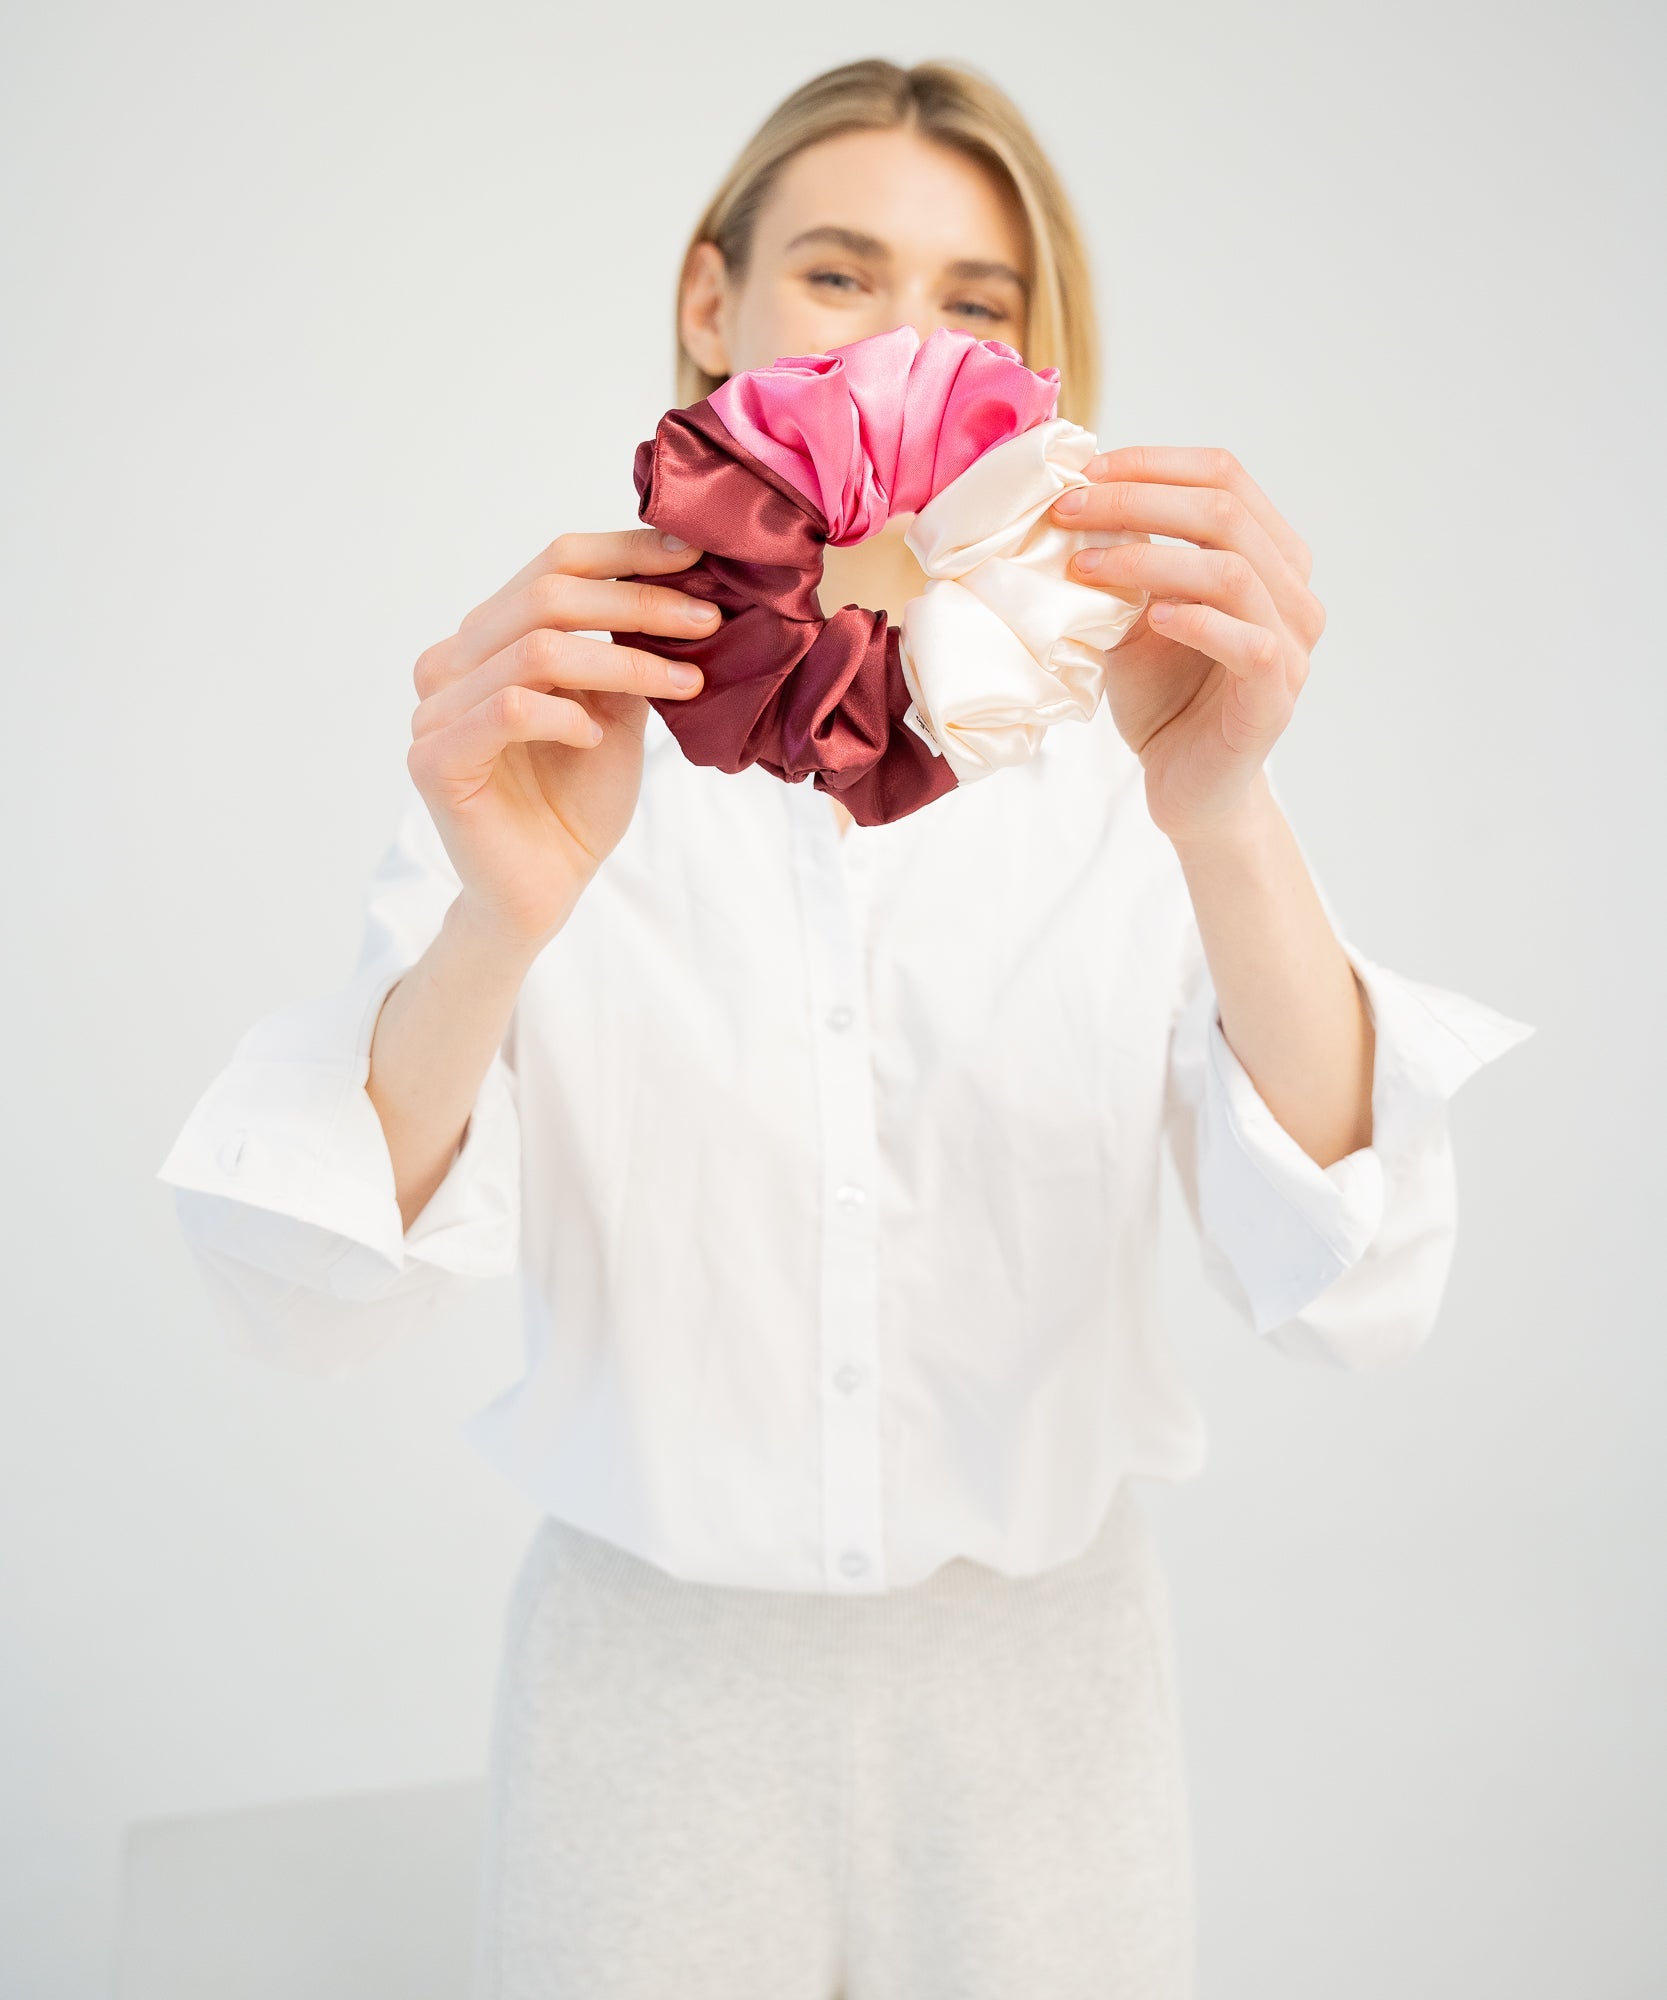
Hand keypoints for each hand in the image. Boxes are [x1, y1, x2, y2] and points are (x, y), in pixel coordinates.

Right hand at [406, 528, 719, 947]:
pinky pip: (509, 709)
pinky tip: (594, 738)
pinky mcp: (434, 760)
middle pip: (546, 596)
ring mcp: (434, 710)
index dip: (624, 553)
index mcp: (487, 638)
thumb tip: (677, 583)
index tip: (695, 554)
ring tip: (683, 683)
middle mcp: (450, 663)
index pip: (553, 566)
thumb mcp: (615, 709)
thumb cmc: (577, 799)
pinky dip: (566, 715)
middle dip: (638, 602)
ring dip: (623, 662)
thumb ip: (623, 649)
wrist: (547, 888)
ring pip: (537, 650)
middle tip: (706, 620)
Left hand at [1050, 448, 1326, 844]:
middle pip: (1224, 510)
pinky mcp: (1275, 696)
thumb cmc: (1163, 696)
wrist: (1185, 786)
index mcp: (1269, 556)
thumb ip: (1124, 561)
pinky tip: (1148, 618)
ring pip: (1231, 569)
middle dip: (1136, 501)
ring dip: (1148, 558)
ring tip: (1085, 568)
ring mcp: (1292, 644)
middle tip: (1068, 511)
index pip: (1225, 476)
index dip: (1154, 463)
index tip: (1085, 471)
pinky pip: (1246, 642)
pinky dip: (1193, 620)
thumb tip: (1075, 496)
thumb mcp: (1132, 614)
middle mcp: (1292, 591)